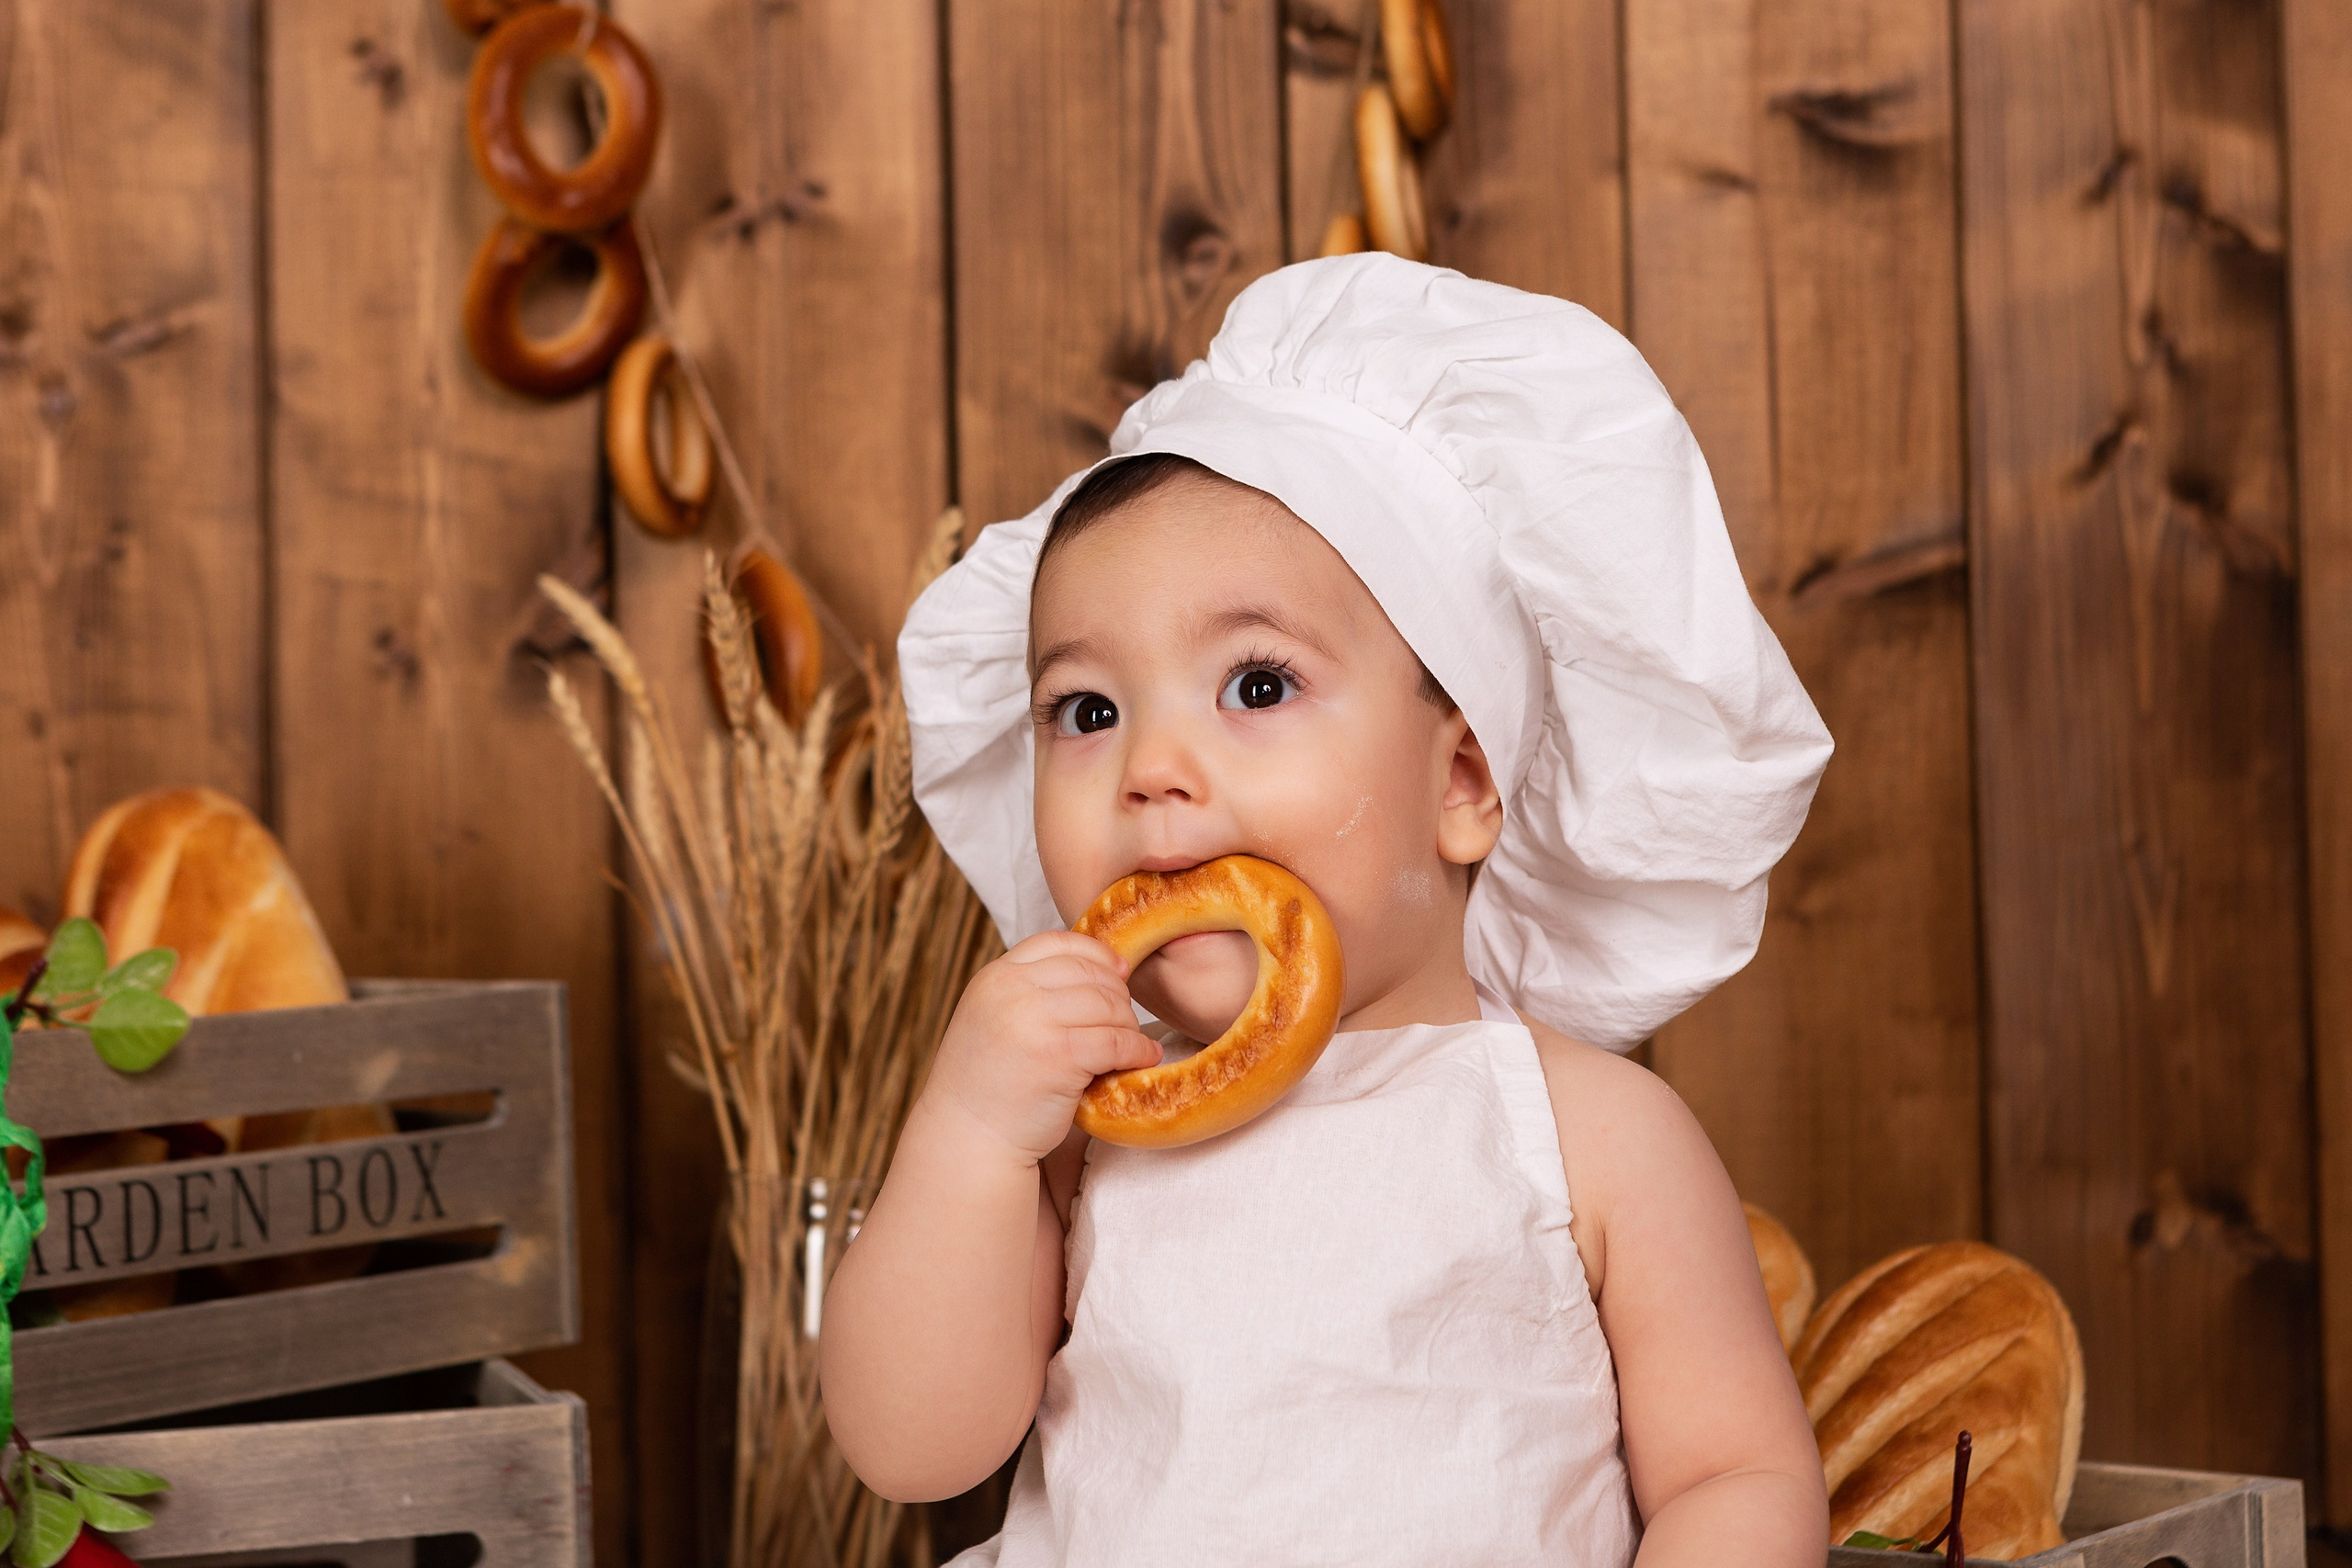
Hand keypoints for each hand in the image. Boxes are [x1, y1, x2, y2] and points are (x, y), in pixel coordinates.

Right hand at [921, 931, 1160, 1163]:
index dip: (1096, 954)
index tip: (1119, 973)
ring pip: (1109, 1005)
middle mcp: (1011, 990)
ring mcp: (1034, 1020)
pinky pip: (1117, 1041)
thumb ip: (1032, 992)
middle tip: (1125, 1022)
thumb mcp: (996, 1019)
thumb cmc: (988, 1085)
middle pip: (1090, 972)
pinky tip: (1143, 1059)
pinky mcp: (1059, 1056)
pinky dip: (1138, 1050)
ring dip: (1129, 1025)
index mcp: (996, 976)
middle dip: (1118, 996)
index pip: (1058, 942)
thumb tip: (1108, 967)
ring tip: (1132, 1045)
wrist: (968, 1139)